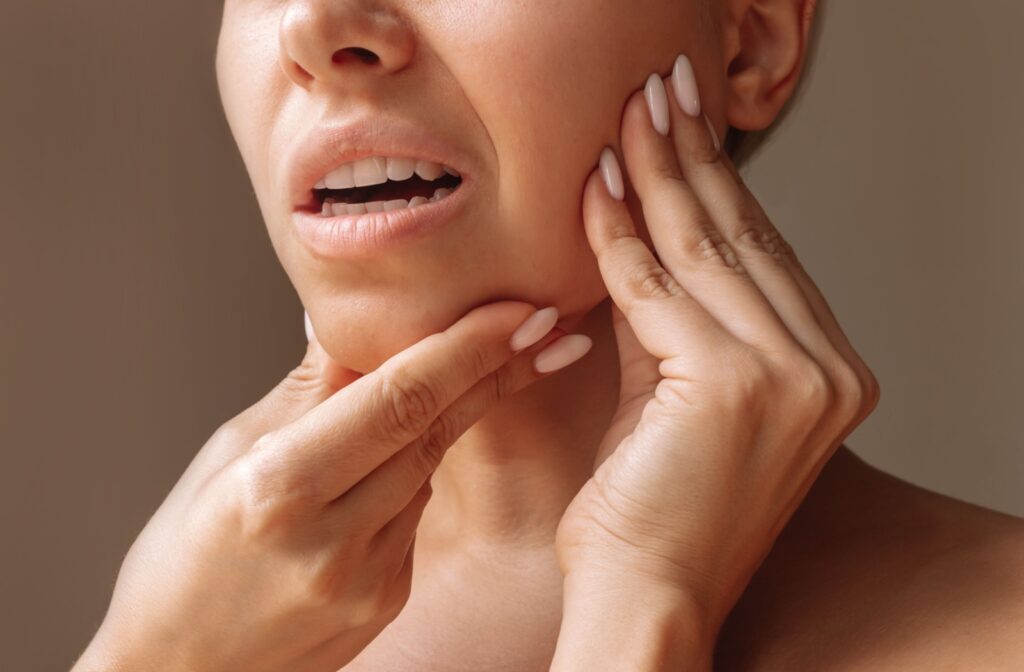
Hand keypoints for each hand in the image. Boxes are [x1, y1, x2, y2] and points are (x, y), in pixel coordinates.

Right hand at [73, 302, 585, 671]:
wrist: (180, 670)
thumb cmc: (183, 559)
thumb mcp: (227, 454)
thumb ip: (307, 390)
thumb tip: (352, 321)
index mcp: (279, 488)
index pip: (398, 399)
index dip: (466, 348)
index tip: (517, 309)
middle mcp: (333, 539)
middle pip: (433, 430)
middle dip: (496, 370)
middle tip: (545, 324)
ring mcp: (367, 578)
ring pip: (426, 467)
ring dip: (450, 416)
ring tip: (464, 373)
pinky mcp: (386, 598)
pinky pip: (413, 511)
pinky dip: (412, 471)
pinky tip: (389, 460)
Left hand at [554, 54, 880, 647]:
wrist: (648, 601)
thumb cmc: (653, 515)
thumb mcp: (677, 400)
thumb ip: (672, 323)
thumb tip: (641, 237)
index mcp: (828, 374)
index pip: (765, 256)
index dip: (722, 185)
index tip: (686, 127)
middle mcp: (828, 371)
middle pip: (745, 237)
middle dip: (695, 155)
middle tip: (661, 89)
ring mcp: (792, 377)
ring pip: (706, 248)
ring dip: (660, 171)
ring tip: (630, 113)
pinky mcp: (734, 383)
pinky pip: (656, 286)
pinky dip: (620, 232)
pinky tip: (598, 183)